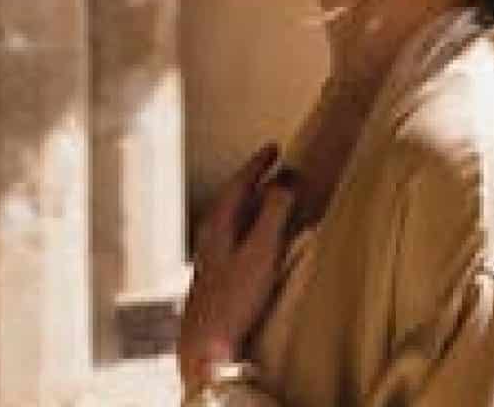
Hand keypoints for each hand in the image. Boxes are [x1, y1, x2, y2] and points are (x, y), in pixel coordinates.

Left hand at [179, 143, 297, 397]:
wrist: (206, 345)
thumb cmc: (233, 297)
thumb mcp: (260, 250)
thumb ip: (275, 212)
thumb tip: (287, 178)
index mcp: (219, 221)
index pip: (239, 181)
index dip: (258, 163)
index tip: (275, 147)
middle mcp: (211, 233)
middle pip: (235, 196)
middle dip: (257, 180)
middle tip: (277, 166)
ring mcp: (212, 254)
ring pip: (235, 217)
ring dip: (256, 203)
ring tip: (275, 196)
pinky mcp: (217, 273)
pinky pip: (237, 235)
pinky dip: (253, 225)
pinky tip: (262, 237)